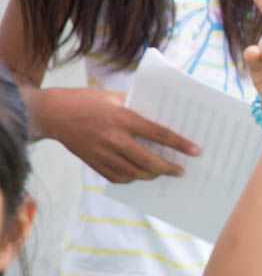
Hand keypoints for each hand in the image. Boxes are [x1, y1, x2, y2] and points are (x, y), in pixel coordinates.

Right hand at [48, 87, 199, 182]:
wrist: (53, 113)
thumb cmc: (87, 101)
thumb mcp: (114, 97)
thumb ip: (136, 107)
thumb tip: (160, 116)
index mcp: (122, 118)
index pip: (158, 134)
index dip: (179, 144)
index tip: (195, 151)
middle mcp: (113, 138)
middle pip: (147, 160)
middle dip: (168, 168)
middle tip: (181, 171)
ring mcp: (102, 153)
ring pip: (133, 172)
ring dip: (151, 175)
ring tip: (162, 173)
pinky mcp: (92, 162)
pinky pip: (116, 177)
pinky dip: (130, 178)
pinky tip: (138, 175)